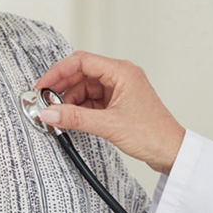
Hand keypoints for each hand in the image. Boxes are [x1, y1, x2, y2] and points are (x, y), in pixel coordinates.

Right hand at [34, 51, 185, 174]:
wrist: (171, 151)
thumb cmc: (152, 134)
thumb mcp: (108, 125)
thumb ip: (76, 118)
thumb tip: (49, 112)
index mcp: (122, 71)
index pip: (82, 61)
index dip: (58, 72)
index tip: (41, 86)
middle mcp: (120, 76)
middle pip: (81, 73)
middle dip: (61, 88)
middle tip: (44, 102)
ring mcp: (119, 90)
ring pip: (85, 88)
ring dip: (69, 100)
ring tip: (56, 116)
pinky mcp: (117, 103)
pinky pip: (92, 100)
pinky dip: (79, 108)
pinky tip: (70, 119)